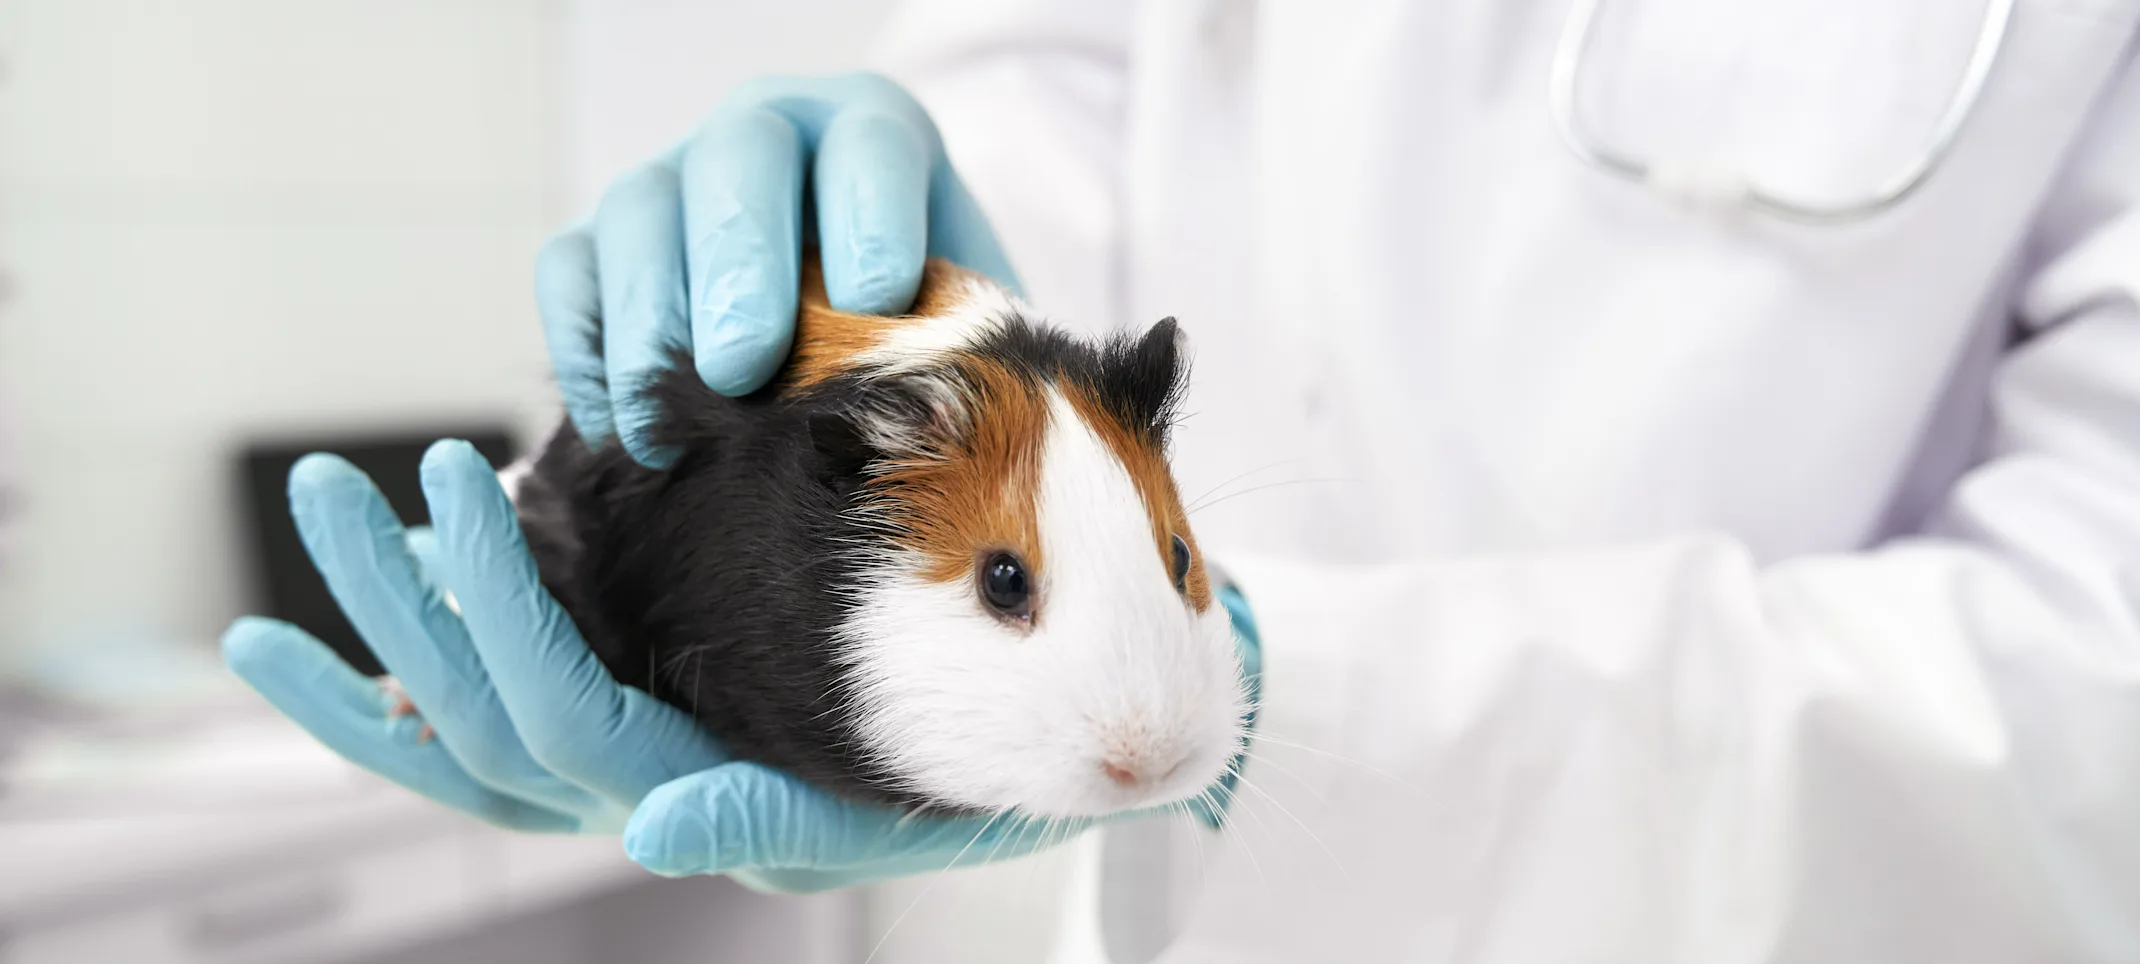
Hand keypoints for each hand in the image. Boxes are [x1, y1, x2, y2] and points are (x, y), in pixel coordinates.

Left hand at [222, 440, 1089, 891]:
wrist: (1055, 733)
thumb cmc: (992, 768)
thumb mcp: (907, 804)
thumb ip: (773, 825)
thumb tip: (643, 830)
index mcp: (694, 800)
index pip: (552, 714)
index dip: (493, 604)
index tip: (464, 471)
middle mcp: (639, 792)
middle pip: (471, 714)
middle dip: (390, 599)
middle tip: (325, 484)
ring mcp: (628, 762)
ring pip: (460, 723)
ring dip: (382, 624)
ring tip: (323, 522)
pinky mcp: (640, 719)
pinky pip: (491, 720)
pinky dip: (416, 674)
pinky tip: (384, 602)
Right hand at [537, 72, 1019, 467]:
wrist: (858, 358)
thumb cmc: (926, 338)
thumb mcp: (965, 330)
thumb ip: (958, 349)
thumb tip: (938, 420)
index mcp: (872, 133)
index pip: (870, 144)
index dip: (872, 214)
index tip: (876, 300)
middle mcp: (767, 136)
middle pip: (738, 159)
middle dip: (738, 265)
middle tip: (742, 366)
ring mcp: (676, 180)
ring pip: (637, 212)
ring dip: (647, 322)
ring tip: (667, 425)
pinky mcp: (605, 241)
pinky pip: (570, 272)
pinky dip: (586, 350)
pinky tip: (621, 430)